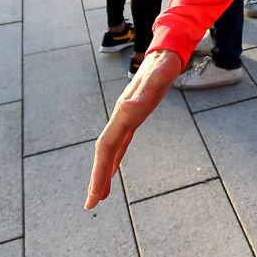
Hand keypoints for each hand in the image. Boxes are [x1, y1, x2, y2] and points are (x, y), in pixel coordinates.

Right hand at [85, 49, 182, 208]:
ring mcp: (126, 118)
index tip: (95, 192)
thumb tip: (127, 106)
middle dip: (97, 178)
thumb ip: (146, 89)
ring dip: (103, 173)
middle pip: (104, 152)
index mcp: (124, 112)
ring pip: (110, 150)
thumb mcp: (160, 74)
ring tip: (98, 197)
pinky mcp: (133, 118)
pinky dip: (114, 161)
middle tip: (91, 204)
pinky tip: (112, 173)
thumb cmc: (164, 63)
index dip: (99, 169)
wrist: (165, 52)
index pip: (107, 146)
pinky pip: (120, 145)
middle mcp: (122, 116)